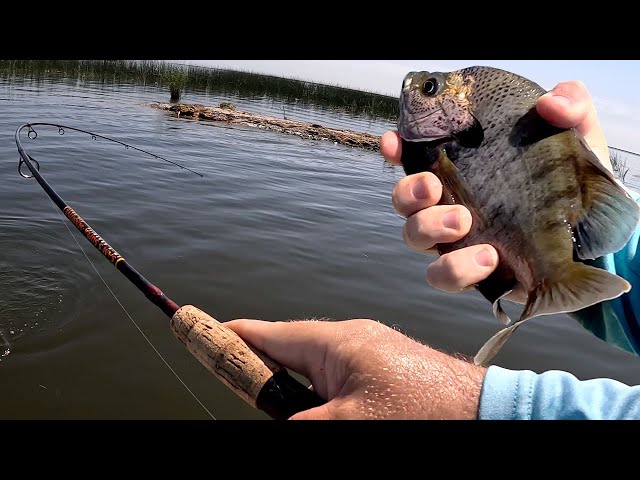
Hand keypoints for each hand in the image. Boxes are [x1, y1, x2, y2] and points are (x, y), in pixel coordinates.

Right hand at [225, 318, 485, 419]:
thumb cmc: (423, 411)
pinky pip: (338, 382)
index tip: (199, 332)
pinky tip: (328, 410)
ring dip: (297, 394)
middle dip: (265, 379)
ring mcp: (368, 355)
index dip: (230, 338)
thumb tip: (277, 416)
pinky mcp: (383, 372)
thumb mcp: (348, 422)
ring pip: (313, 374)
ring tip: (298, 406)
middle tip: (257, 395)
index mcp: (335, 342)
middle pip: (287, 357)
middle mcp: (349, 341)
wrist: (485, 412)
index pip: (267, 336)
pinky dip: (323, 397)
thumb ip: (298, 420)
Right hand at [382, 80, 610, 299]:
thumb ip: (570, 110)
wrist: (593, 242)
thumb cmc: (571, 186)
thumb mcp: (576, 141)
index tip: (393, 142)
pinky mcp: (470, 273)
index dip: (397, 149)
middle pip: (404, 199)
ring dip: (429, 227)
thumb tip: (551, 102)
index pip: (417, 156)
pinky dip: (457, 268)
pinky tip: (488, 258)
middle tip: (434, 186)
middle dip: (408, 191)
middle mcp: (449, 203)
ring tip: (464, 221)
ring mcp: (456, 240)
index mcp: (463, 170)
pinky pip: (442, 275)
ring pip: (413, 236)